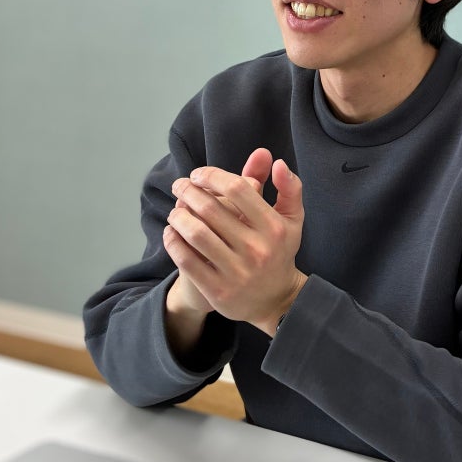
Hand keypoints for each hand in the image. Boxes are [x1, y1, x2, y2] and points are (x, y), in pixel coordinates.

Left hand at [163, 148, 306, 334]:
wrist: (276, 300)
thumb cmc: (279, 251)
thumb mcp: (291, 220)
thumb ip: (289, 188)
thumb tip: (276, 161)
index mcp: (274, 227)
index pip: (238, 189)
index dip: (213, 176)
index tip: (199, 174)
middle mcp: (256, 249)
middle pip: (211, 209)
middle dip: (188, 191)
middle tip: (179, 185)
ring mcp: (236, 271)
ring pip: (196, 234)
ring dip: (178, 216)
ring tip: (175, 209)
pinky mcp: (217, 290)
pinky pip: (186, 260)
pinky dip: (173, 242)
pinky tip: (171, 232)